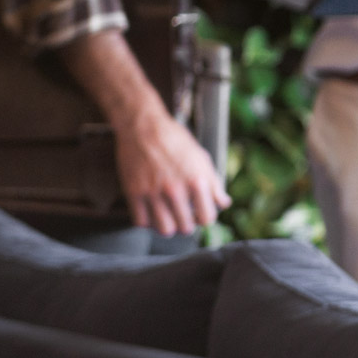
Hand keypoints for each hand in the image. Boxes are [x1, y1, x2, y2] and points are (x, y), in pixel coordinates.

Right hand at [114, 111, 230, 236]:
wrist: (143, 127)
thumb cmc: (176, 141)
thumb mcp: (202, 158)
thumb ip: (214, 183)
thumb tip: (223, 204)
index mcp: (196, 180)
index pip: (208, 218)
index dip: (206, 218)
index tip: (201, 213)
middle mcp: (175, 189)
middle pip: (186, 228)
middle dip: (188, 224)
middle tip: (185, 216)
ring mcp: (153, 193)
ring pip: (164, 229)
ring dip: (169, 227)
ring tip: (169, 217)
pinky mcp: (133, 193)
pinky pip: (141, 222)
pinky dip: (148, 222)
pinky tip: (152, 212)